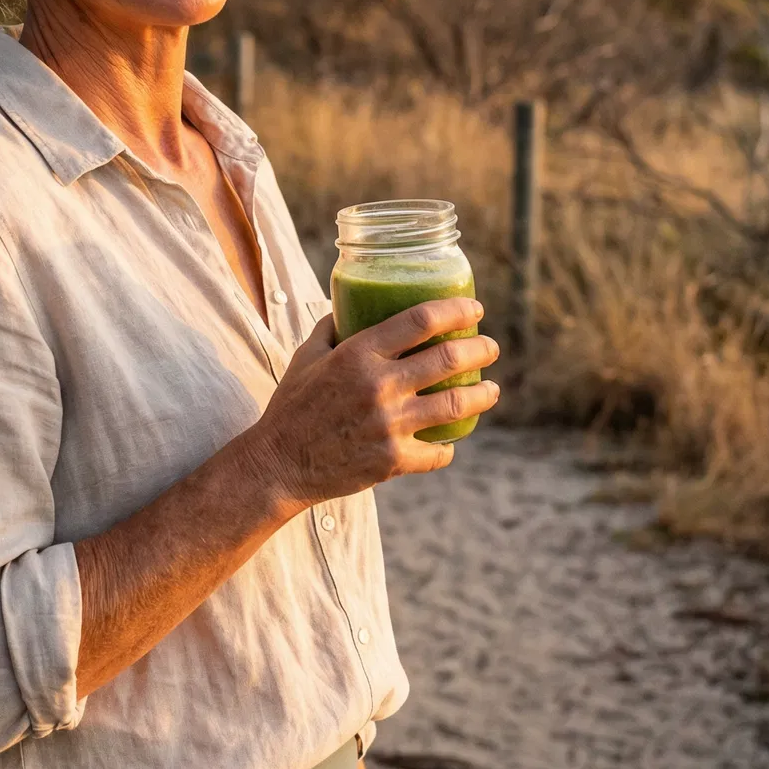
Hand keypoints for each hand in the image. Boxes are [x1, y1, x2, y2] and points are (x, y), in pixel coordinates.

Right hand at [243, 301, 499, 508]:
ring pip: (456, 404)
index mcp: (357, 354)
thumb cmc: (291, 406)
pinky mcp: (393, 460)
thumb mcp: (306, 356)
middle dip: (481, 350)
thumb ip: (332, 328)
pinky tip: (451, 441)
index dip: (456, 311)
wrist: (277, 464)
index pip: (420, 320)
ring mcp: (389, 425)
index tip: (475, 310)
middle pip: (449, 358)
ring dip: (483, 394)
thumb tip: (352, 304)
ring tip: (491, 389)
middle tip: (490, 348)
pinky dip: (448, 447)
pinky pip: (438, 452)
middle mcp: (378, 386)